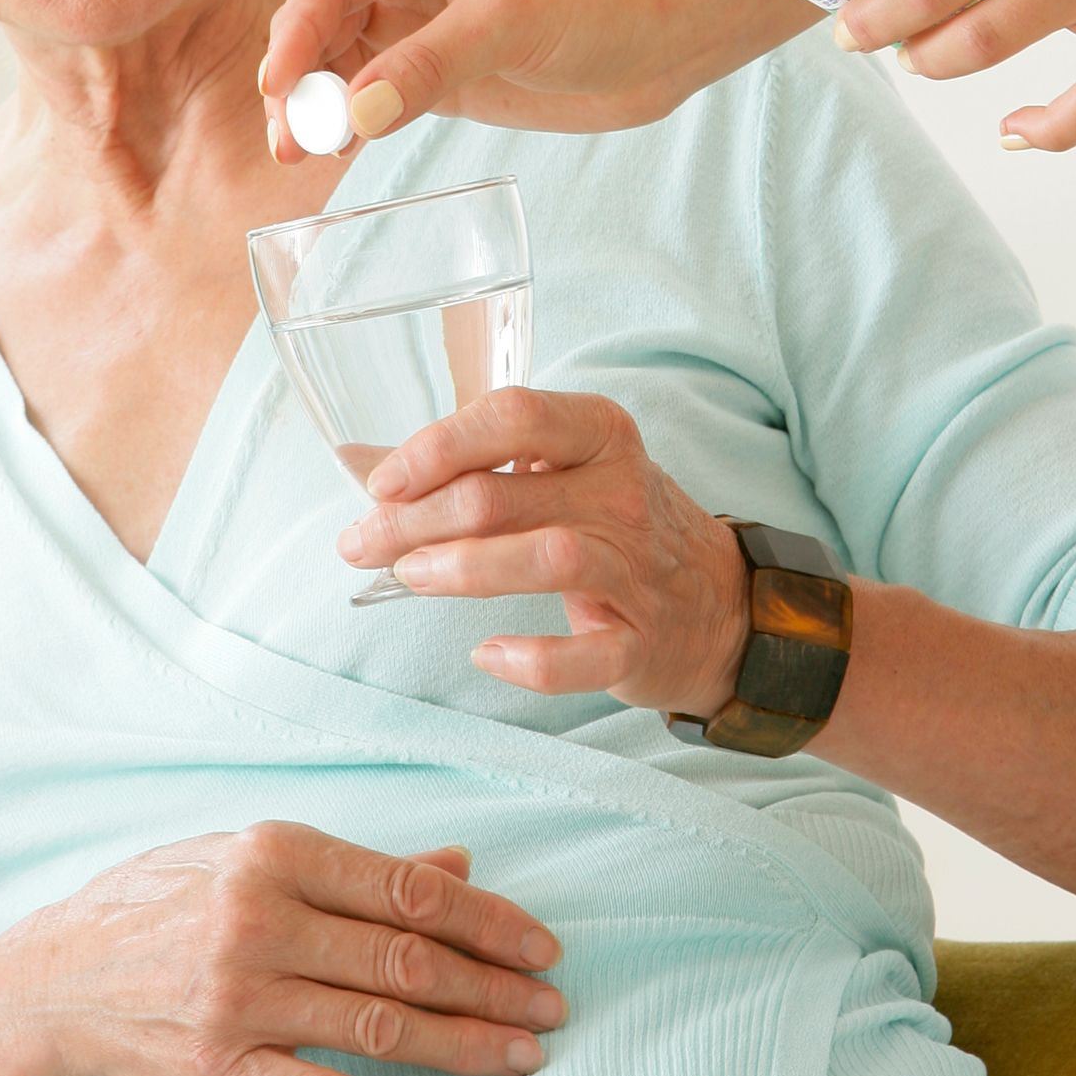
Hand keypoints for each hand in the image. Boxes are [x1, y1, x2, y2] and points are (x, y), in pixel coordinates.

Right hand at [0, 824, 565, 1075]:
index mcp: (277, 851)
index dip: (486, 919)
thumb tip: (456, 865)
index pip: (407, 889)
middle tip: (554, 1007)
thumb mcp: (249, 857)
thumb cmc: (163, 903)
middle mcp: (262, 918)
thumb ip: (356, 867)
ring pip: (378, 1023)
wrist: (56, 982)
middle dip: (492, 985)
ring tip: (525, 1056)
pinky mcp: (222, 1065)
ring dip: (463, 1044)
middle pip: (405, 958)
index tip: (541, 943)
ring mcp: (242, 996)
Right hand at [262, 0, 791, 156]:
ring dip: (316, 107)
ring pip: (337, 65)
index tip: (280, 88)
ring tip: (299, 155)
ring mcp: (414, 24)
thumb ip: (429, 65)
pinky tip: (332, 152)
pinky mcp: (433, 71)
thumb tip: (357, 111)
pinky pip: (371, 96)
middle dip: (297, 77)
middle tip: (289, 138)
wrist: (666, 34)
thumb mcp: (510, 23)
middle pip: (320, 23)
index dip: (297, 33)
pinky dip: (348, 123)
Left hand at [336, 389, 750, 719]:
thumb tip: (357, 463)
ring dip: (464, 568)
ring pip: (548, 557)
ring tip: (407, 578)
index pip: (515, 415)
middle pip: (506, 492)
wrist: (718, 605)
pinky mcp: (643, 642)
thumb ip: (470, 465)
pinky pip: (588, 654)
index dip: (440, 445)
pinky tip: (487, 653)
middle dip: (419, 518)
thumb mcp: (561, 474)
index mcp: (597, 434)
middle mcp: (622, 490)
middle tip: (362, 542)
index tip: (382, 481)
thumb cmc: (615, 526)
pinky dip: (532, 660)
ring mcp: (637, 567)